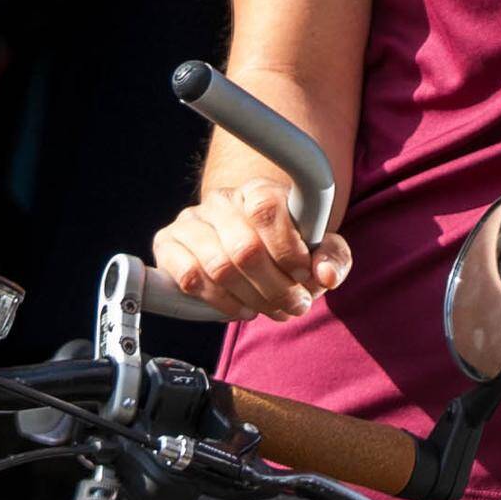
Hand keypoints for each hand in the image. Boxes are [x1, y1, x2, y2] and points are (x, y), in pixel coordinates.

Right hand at [149, 171, 349, 321]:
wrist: (246, 252)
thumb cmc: (286, 250)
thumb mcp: (318, 250)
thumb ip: (333, 258)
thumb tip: (325, 275)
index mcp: (258, 190)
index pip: (266, 209)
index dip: (288, 251)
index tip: (305, 276)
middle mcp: (221, 200)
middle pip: (245, 248)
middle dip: (276, 288)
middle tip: (294, 306)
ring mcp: (190, 221)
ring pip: (219, 267)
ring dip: (251, 300)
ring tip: (269, 310)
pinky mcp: (167, 244)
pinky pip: (189, 278)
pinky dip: (219, 302)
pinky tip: (239, 308)